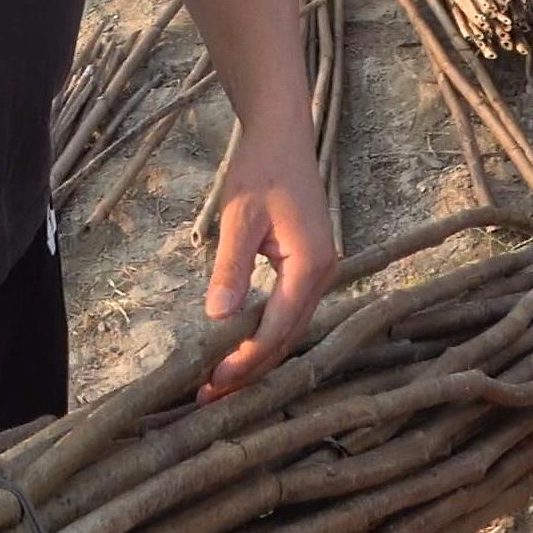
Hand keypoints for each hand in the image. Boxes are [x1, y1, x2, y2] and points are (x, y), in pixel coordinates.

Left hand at [198, 117, 336, 399]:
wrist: (283, 135)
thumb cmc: (260, 169)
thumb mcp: (238, 216)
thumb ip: (231, 267)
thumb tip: (218, 318)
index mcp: (310, 263)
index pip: (278, 327)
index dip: (245, 359)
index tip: (213, 382)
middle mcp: (324, 274)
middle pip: (288, 338)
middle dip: (250, 369)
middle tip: (209, 396)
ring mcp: (320, 272)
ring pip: (290, 330)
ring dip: (257, 357)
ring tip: (219, 383)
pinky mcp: (310, 268)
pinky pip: (289, 313)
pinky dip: (264, 336)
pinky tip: (239, 350)